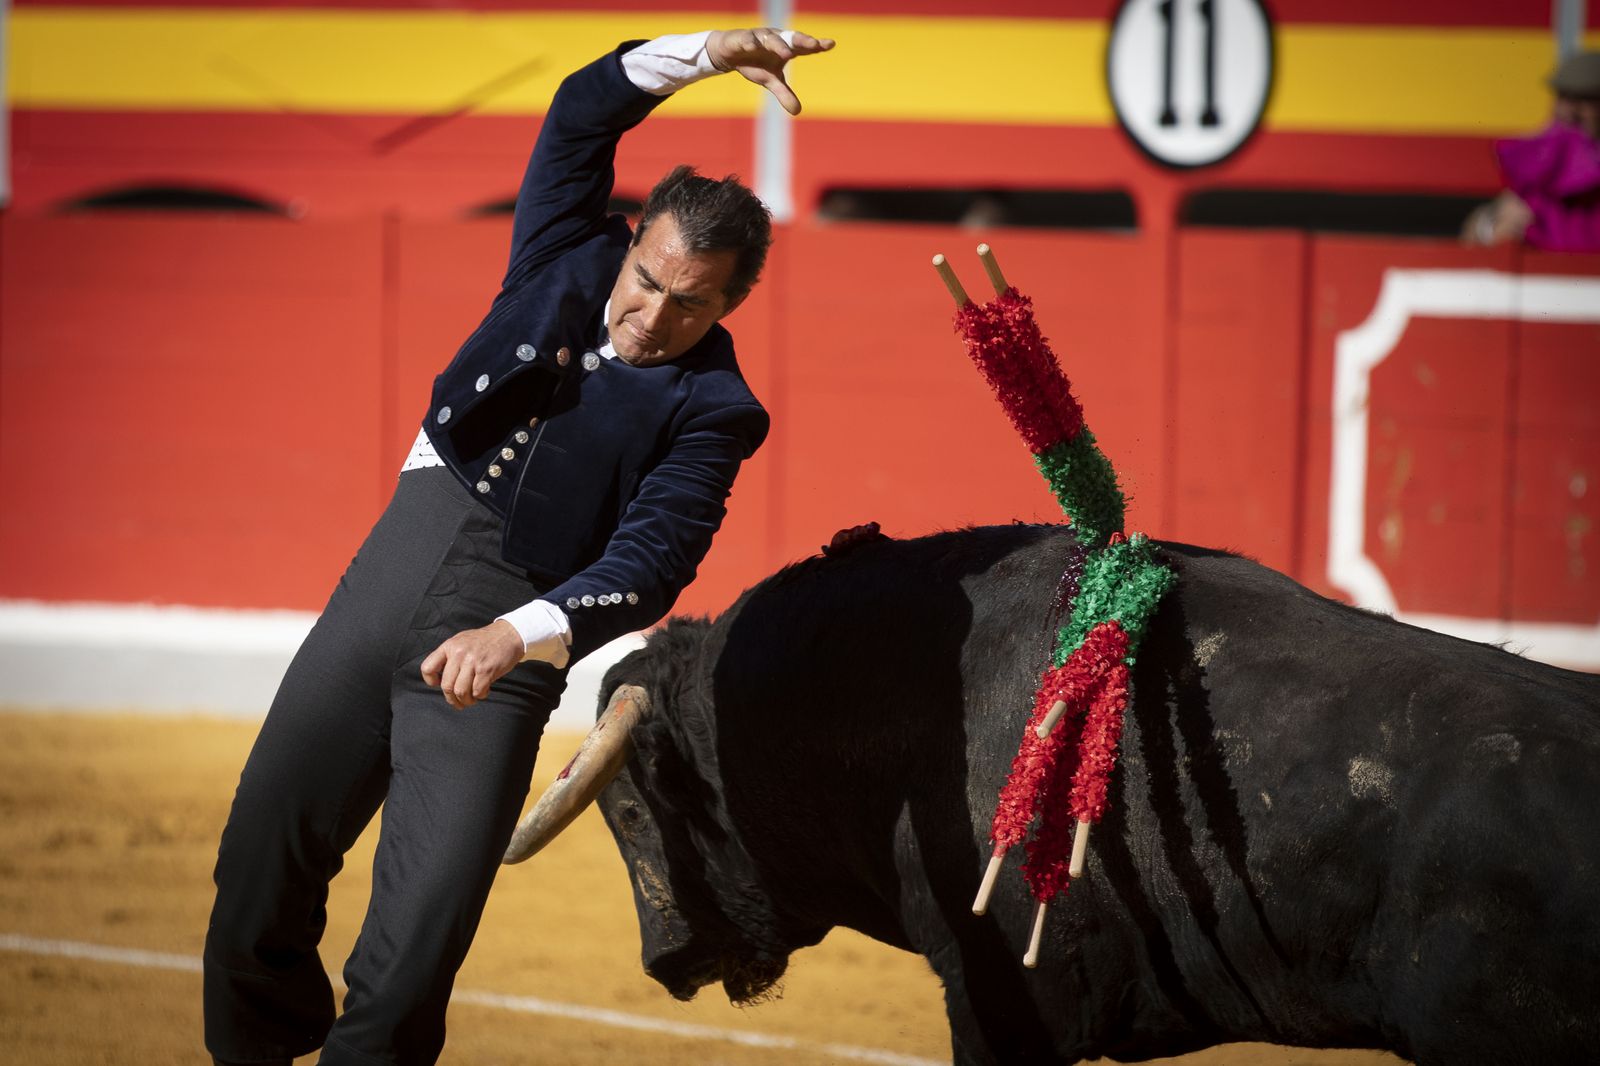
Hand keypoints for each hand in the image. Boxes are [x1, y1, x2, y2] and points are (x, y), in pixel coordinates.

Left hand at [420, 620, 525, 709]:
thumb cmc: (485, 641)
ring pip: (460, 692)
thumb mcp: (462, 641)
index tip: (439, 684)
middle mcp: (459, 653)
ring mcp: (473, 661)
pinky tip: (484, 690)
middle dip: (452, 699)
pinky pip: (477, 691)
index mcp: (449, 646)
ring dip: (466, 701)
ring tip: (471, 699)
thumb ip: (449, 656)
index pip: (428, 668)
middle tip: (459, 702)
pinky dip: (480, 696)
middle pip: (446, 686)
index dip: (431, 681)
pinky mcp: (486, 669)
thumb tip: (440, 679)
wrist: (509, 634)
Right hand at [707, 27, 835, 115]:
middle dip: (803, 40)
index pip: (804, 46)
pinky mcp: (743, 38)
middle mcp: (776, 39)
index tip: (830, 44)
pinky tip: (752, 47)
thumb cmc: (755, 64)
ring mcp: (760, 37)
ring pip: (772, 39)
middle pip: (792, 38)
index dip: (817, 45)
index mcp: (786, 47)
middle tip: (814, 44)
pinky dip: (750, 43)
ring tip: (788, 54)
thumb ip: (784, 94)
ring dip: (779, 46)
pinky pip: (747, 39)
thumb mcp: (770, 81)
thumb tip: (797, 112)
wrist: (730, 53)